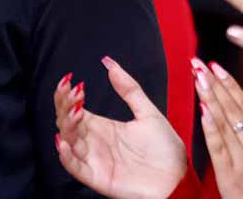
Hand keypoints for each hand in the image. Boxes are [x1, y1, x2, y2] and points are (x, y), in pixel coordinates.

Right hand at [54, 56, 187, 198]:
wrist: (178, 176)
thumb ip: (129, 88)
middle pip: (67, 122)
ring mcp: (95, 160)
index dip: (68, 95)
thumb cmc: (165, 148)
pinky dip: (66, 156)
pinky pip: (76, 168)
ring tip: (76, 111)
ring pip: (69, 141)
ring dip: (67, 126)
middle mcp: (95, 142)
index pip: (75, 109)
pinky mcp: (99, 178)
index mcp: (103, 127)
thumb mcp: (147, 112)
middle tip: (73, 93)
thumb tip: (110, 63)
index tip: (70, 80)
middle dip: (65, 107)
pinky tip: (64, 141)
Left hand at [194, 58, 242, 198]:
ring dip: (208, 97)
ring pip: (222, 122)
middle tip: (200, 64)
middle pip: (232, 108)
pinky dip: (208, 126)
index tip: (220, 68)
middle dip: (214, 83)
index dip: (232, 85)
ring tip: (196, 77)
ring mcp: (240, 159)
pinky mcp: (226, 173)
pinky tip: (201, 109)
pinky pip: (216, 145)